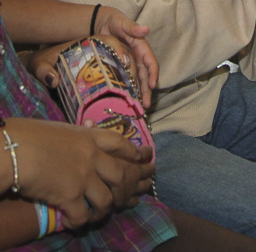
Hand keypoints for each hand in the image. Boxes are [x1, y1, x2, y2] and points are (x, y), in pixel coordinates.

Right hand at [2, 118, 152, 227]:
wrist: (15, 150)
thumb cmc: (30, 136)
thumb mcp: (61, 129)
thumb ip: (77, 135)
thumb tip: (85, 131)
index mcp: (89, 136)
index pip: (120, 143)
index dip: (133, 152)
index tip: (143, 158)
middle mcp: (91, 156)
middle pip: (121, 174)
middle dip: (129, 187)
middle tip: (133, 195)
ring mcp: (83, 176)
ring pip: (108, 199)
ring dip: (105, 210)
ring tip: (98, 214)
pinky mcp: (70, 196)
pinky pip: (84, 215)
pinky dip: (80, 222)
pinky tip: (73, 223)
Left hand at [28, 28, 154, 109]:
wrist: (101, 22)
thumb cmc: (114, 21)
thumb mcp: (122, 23)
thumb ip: (132, 28)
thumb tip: (146, 29)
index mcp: (141, 46)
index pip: (150, 62)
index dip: (153, 73)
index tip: (152, 85)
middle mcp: (137, 56)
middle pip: (145, 75)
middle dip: (147, 90)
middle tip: (145, 105)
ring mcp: (130, 62)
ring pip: (137, 80)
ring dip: (140, 93)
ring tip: (138, 107)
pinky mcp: (121, 66)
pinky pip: (127, 79)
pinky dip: (129, 89)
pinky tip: (127, 100)